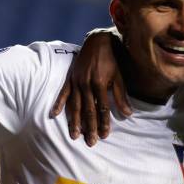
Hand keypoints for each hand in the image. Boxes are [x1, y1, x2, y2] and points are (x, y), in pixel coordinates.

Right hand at [49, 30, 131, 145]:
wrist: (98, 40)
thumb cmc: (112, 59)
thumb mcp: (119, 76)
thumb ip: (121, 95)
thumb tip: (128, 114)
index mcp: (99, 83)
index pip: (102, 108)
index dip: (104, 123)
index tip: (105, 136)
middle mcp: (86, 84)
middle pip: (88, 110)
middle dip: (89, 127)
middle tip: (90, 142)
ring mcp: (76, 81)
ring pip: (75, 105)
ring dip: (75, 121)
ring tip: (75, 135)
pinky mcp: (70, 78)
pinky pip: (63, 93)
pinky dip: (59, 103)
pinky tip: (55, 115)